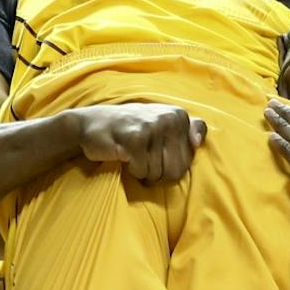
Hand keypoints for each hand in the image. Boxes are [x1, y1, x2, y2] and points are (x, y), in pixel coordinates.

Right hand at [71, 104, 205, 183]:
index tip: (155, 154)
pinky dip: (132, 169)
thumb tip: (198, 142)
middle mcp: (169, 118)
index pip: (186, 163)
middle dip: (157, 173)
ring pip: (157, 173)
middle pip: (175, 171)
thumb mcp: (162, 122)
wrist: (91, 123)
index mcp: (178, 115)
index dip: (168, 166)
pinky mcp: (135, 139)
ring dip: (142, 170)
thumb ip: (188, 128)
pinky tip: (123, 155)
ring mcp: (152, 127)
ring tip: (132, 154)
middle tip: (142, 159)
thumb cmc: (130, 128)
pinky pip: (142, 171)